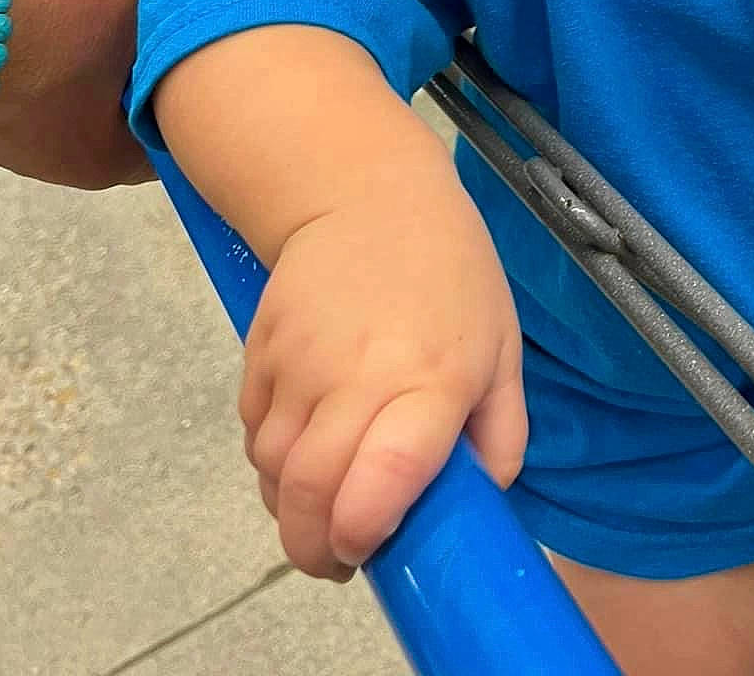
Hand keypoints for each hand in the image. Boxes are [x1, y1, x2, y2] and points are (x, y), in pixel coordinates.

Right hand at [240, 183, 526, 579]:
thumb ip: (501, 436)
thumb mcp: (500, 349)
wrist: (368, 193)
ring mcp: (301, 360)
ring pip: (273, 469)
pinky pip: (253, 429)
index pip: (385, 476)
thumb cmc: (449, 275)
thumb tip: (482, 507)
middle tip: (336, 559)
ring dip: (290, 506)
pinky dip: (271, 459)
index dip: (363, 532)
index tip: (366, 552)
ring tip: (321, 506)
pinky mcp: (261, 347)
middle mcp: (358, 374)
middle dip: (315, 548)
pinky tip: (302, 450)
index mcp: (432, 380)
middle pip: (311, 491)